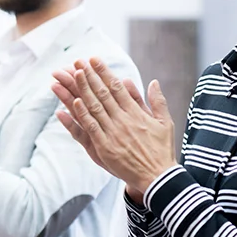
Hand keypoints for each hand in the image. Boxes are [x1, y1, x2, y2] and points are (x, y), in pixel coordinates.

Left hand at [50, 58, 176, 194]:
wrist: (158, 178)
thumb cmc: (162, 150)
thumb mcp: (165, 122)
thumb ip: (157, 101)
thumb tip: (153, 82)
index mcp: (137, 112)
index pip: (116, 87)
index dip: (104, 72)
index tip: (94, 59)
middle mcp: (124, 120)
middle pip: (102, 93)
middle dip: (89, 76)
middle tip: (77, 61)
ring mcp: (113, 133)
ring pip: (94, 107)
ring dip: (81, 90)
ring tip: (70, 74)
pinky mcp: (105, 148)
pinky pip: (91, 128)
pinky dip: (82, 115)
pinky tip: (74, 102)